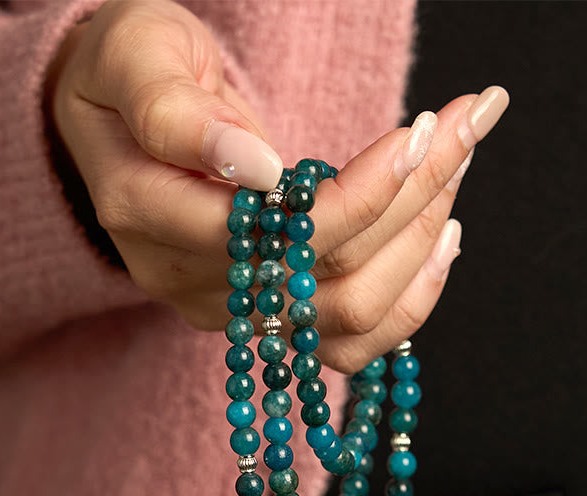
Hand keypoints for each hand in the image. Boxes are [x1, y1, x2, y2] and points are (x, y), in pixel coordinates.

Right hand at [48, 0, 508, 372]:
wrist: (124, 123)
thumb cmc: (132, 73)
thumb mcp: (137, 59)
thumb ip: (177, 114)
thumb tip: (255, 170)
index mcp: (146, 212)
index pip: (273, 229)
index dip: (362, 191)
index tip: (423, 131)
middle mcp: (188, 280)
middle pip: (327, 275)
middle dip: (413, 200)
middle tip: (462, 127)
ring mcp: (233, 312)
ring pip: (350, 315)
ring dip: (421, 244)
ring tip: (456, 168)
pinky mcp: (269, 321)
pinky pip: (350, 344)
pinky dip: (409, 300)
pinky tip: (443, 240)